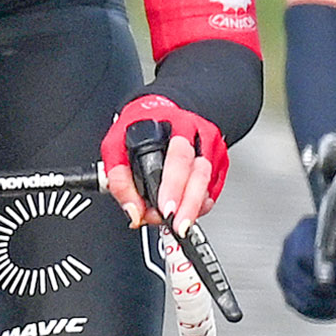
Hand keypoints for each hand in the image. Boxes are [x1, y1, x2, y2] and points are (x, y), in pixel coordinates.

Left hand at [99, 93, 226, 231]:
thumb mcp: (116, 146)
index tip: (165, 209)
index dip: (172, 186)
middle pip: (199, 171)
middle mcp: (198, 134)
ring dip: (194, 206)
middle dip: (187, 202)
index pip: (177, 157)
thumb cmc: (138, 127)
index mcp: (174, 125)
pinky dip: (203, 203)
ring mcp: (212, 147)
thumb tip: (133, 211)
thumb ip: (119, 180)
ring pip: (209, 180)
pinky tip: (191, 212)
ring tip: (178, 224)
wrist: (159, 111)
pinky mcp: (219, 160)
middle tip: (176, 224)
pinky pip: (215, 186)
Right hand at [279, 195, 335, 319]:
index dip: (325, 275)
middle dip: (335, 296)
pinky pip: (303, 309)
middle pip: (304, 285)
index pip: (303, 257)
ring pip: (303, 301)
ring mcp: (286, 271)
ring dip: (333, 307)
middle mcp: (289, 250)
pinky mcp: (289, 288)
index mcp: (306, 230)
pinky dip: (327, 313)